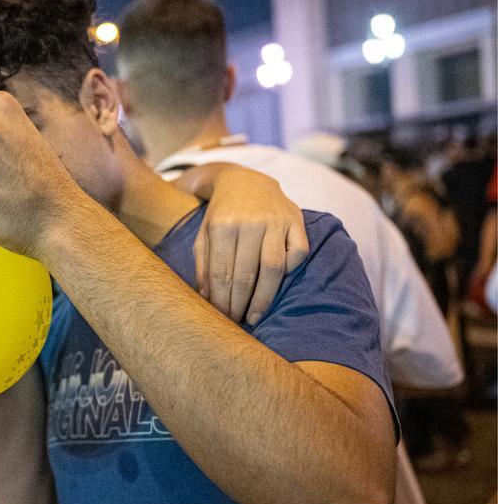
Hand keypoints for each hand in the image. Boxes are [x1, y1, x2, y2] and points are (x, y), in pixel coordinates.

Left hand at [174, 162, 308, 324]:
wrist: (244, 181)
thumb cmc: (220, 215)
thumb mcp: (203, 235)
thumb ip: (203, 265)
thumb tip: (206, 297)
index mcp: (223, 225)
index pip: (222, 272)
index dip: (222, 299)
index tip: (222, 318)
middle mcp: (250, 222)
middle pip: (246, 274)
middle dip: (241, 303)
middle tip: (238, 323)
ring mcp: (276, 221)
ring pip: (273, 267)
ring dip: (264, 297)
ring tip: (255, 315)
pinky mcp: (296, 220)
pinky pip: (299, 251)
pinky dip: (291, 269)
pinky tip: (278, 284)